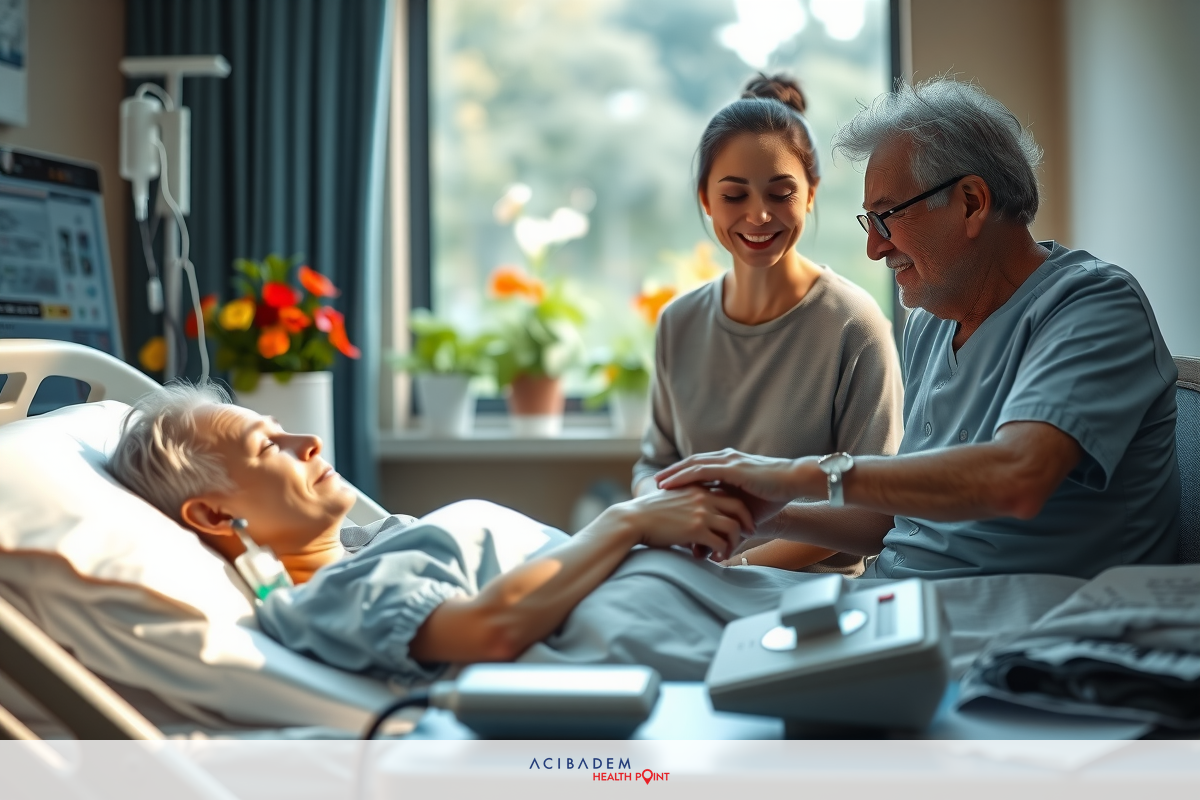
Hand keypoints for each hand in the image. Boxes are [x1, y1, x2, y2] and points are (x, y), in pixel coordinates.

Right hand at [606, 485, 752, 561]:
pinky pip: (719, 543)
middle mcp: (703, 497)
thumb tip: (699, 522)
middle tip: (750, 533)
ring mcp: (701, 512)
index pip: (729, 493)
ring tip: (728, 551)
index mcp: (698, 487)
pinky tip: (716, 558)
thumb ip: (690, 506)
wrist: (633, 519)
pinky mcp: (696, 528)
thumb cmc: (649, 514)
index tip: (743, 519)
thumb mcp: (673, 501)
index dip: (739, 507)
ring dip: (734, 541)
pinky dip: (722, 552)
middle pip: (738, 507)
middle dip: (746, 521)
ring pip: (732, 527)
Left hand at [654, 449, 812, 524]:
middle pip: (691, 464)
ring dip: (672, 474)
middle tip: (654, 483)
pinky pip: (701, 471)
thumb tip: (718, 536)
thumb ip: (731, 515)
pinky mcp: (731, 467)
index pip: (700, 469)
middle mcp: (726, 460)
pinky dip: (683, 477)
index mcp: (730, 466)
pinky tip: (670, 484)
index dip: (683, 477)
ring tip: (656, 484)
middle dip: (672, 474)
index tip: (667, 486)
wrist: (793, 483)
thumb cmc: (775, 496)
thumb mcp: (746, 507)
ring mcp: (728, 462)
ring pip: (692, 466)